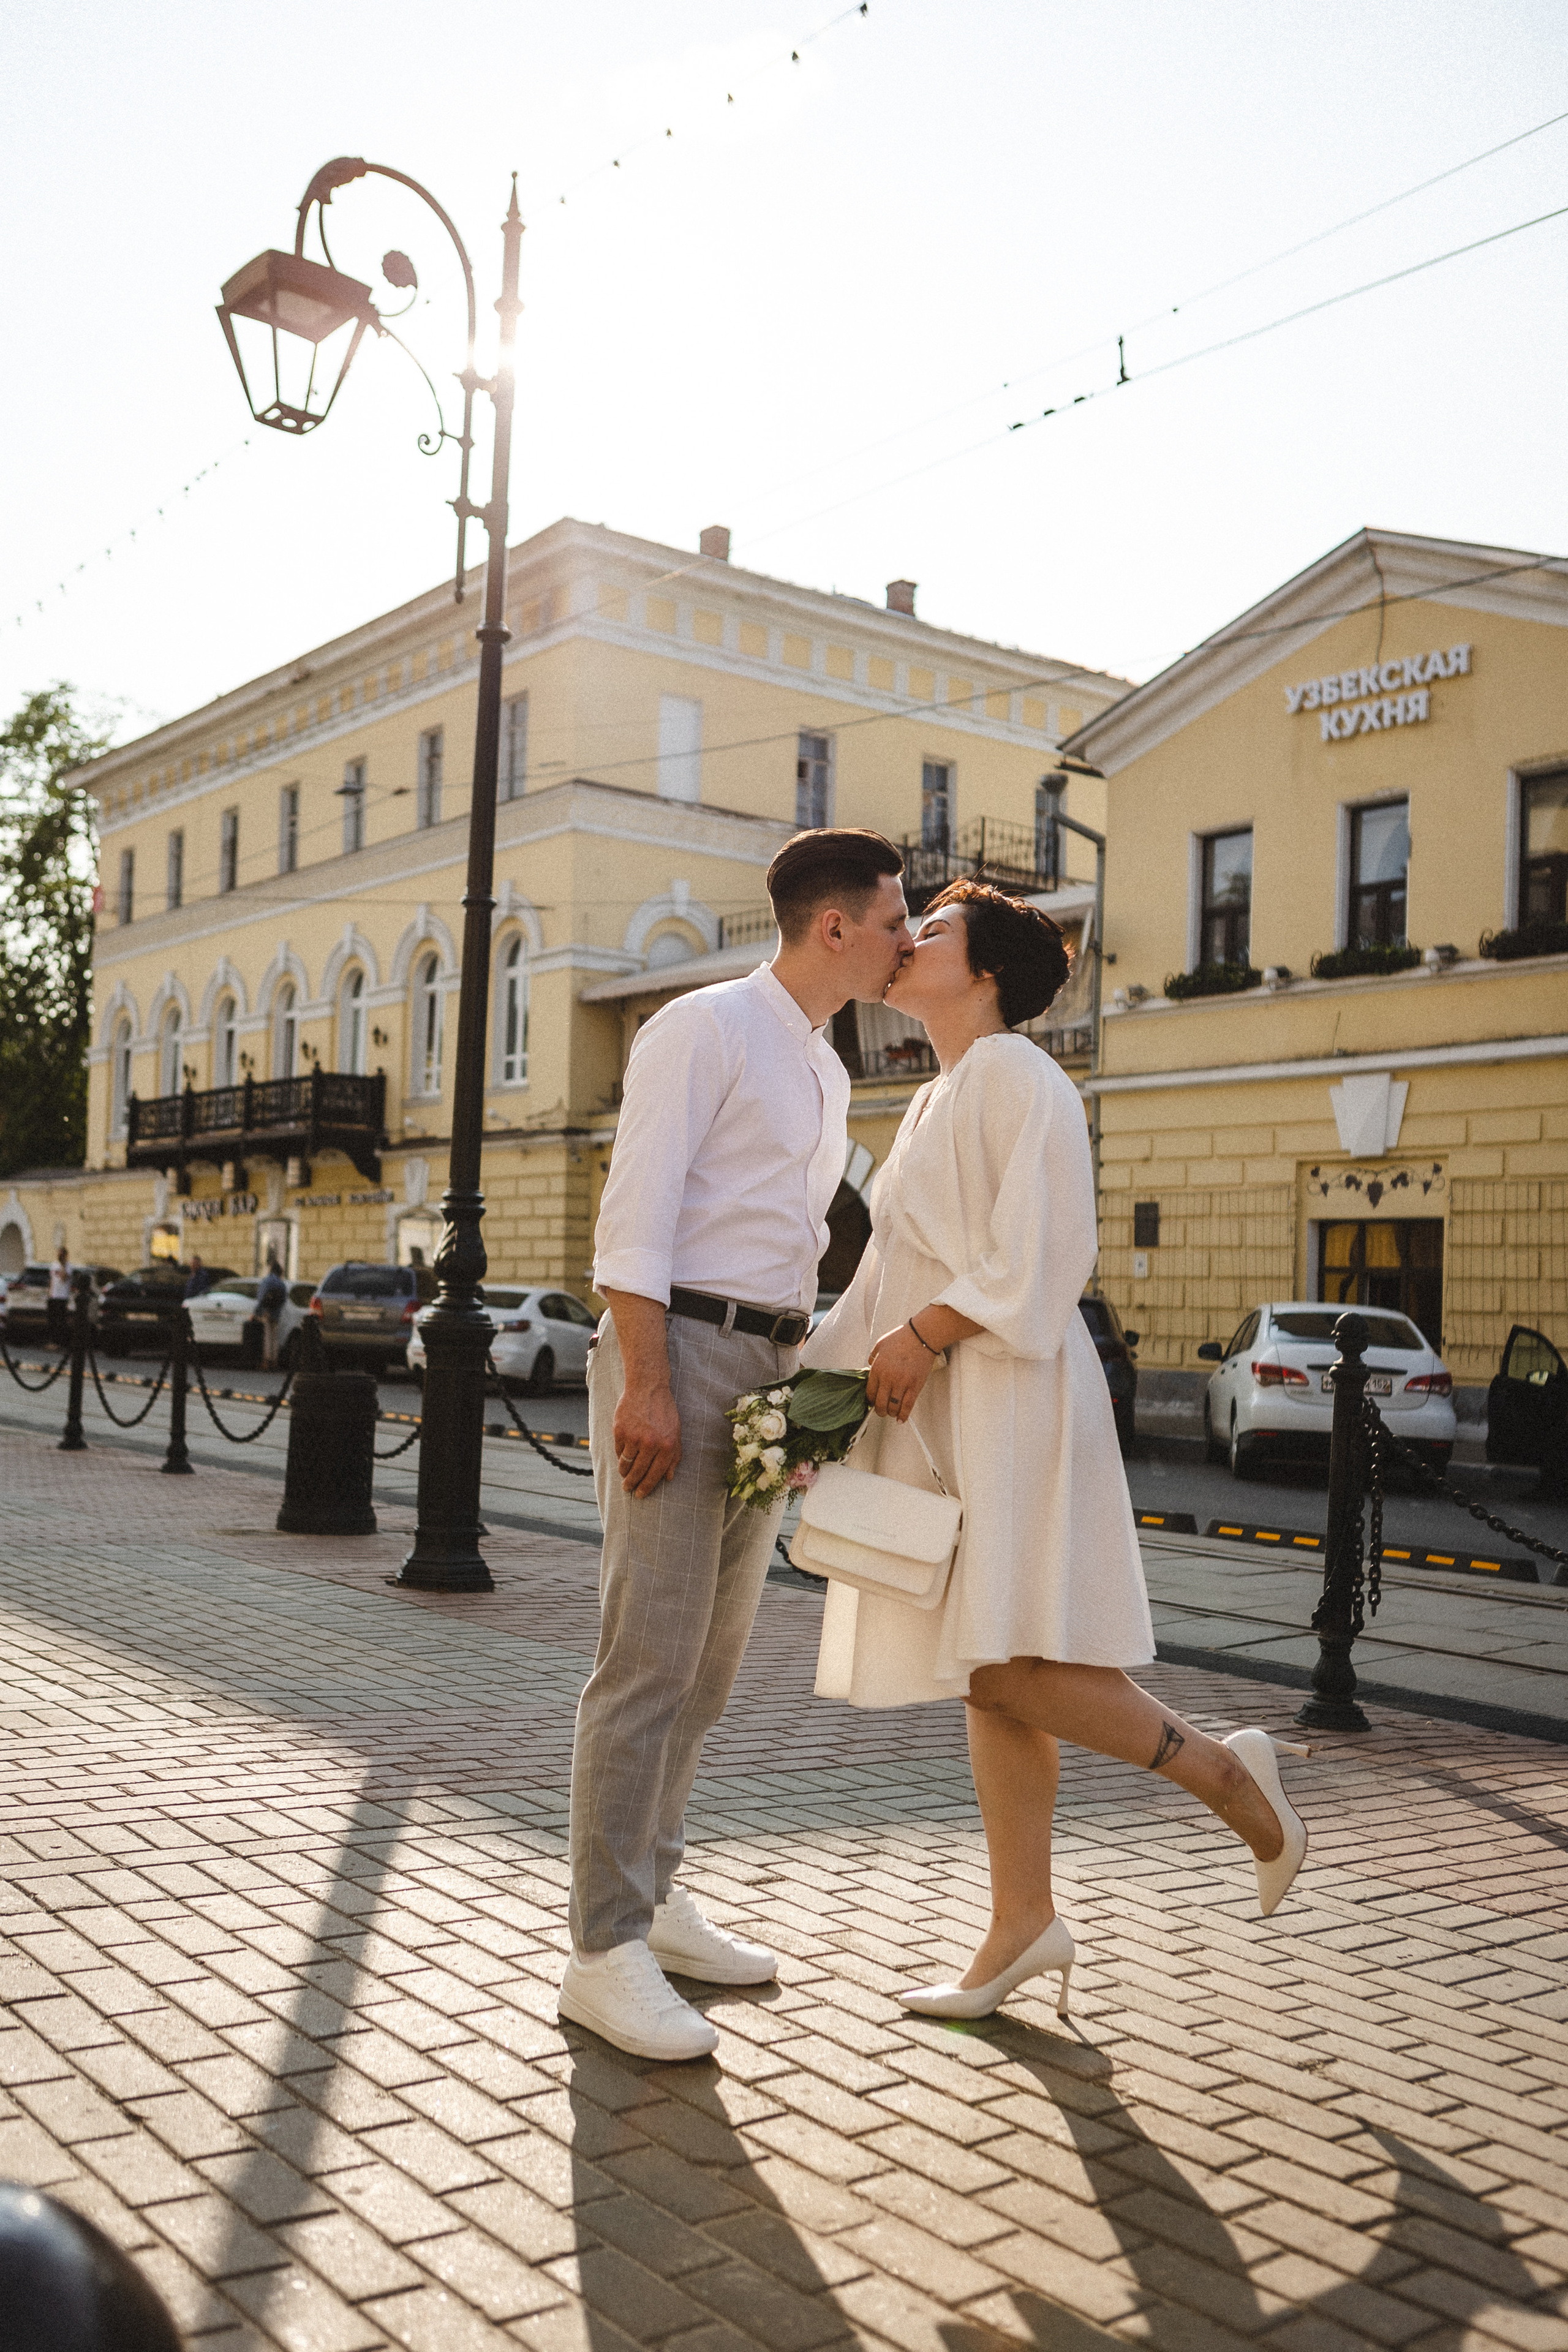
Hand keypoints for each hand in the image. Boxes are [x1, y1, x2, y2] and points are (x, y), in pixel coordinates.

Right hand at [612, 1379, 681, 1496]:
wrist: (647, 1387)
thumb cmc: (664, 1411)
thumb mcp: (676, 1433)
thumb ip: (674, 1456)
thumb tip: (669, 1478)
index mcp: (667, 1446)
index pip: (655, 1475)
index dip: (647, 1487)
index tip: (640, 1494)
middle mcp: (651, 1444)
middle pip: (638, 1473)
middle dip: (632, 1484)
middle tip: (628, 1489)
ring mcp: (634, 1438)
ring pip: (625, 1464)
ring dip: (624, 1472)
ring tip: (624, 1475)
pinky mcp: (620, 1431)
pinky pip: (618, 1451)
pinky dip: (620, 1455)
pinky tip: (623, 1453)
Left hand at [865, 1324, 935, 1422]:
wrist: (921, 1336)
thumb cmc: (902, 1337)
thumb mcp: (880, 1344)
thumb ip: (873, 1357)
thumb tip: (870, 1367)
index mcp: (877, 1368)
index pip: (870, 1392)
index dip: (871, 1400)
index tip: (872, 1402)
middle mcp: (888, 1378)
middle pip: (880, 1403)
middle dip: (879, 1411)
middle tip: (881, 1411)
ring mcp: (902, 1383)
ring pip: (893, 1407)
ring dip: (891, 1413)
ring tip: (891, 1413)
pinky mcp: (915, 1386)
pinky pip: (908, 1405)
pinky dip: (904, 1415)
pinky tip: (901, 1419)